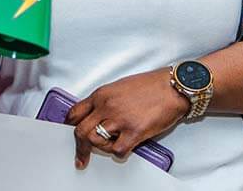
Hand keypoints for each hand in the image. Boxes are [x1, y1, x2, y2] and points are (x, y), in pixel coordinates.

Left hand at [66, 70, 189, 168]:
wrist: (172, 87)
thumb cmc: (150, 85)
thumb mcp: (119, 87)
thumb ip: (105, 101)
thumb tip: (97, 115)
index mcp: (102, 95)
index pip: (75, 112)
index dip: (70, 125)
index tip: (71, 132)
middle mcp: (107, 107)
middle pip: (81, 131)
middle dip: (80, 147)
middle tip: (81, 156)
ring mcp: (119, 120)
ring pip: (95, 141)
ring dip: (101, 148)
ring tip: (110, 146)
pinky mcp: (134, 132)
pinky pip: (117, 150)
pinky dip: (118, 153)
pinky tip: (125, 147)